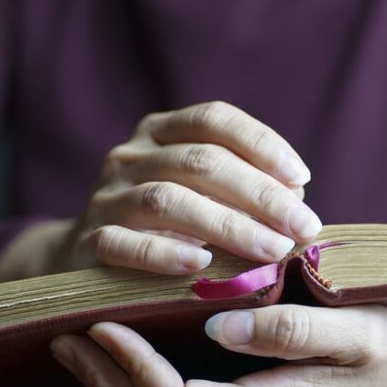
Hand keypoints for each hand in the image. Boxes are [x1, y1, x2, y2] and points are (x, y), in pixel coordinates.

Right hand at [0, 101, 319, 281]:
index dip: (262, 144)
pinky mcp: (88, 241)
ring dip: (228, 225)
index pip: (214, 120)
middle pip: (202, 161)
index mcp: (160, 132)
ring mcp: (106, 196)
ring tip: (272, 249)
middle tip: (302, 226)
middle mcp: (131, 155)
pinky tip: (203, 266)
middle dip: (260, 194)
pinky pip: (126, 243)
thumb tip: (297, 199)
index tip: (302, 178)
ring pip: (169, 199)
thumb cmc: (165, 225)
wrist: (84, 258)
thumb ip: (244, 189)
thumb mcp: (201, 195)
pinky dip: (166, 253)